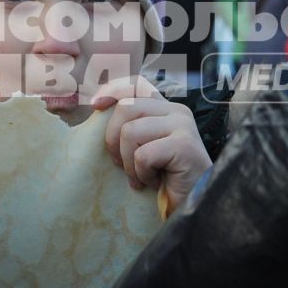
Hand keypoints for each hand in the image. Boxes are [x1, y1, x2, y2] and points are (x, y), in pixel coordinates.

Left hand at [90, 76, 211, 205]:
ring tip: (144, 177)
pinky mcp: (184, 145)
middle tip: (123, 165)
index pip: (137, 83)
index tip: (94, 104)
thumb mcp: (144, 147)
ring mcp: (183, 126)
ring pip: (130, 132)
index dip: (113, 88)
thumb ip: (130, 126)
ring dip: (129, 163)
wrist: (193, 204)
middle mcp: (177, 111)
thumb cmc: (165, 180)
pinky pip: (143, 155)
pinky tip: (156, 182)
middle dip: (114, 140)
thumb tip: (97, 107)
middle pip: (126, 107)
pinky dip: (143, 174)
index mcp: (166, 109)